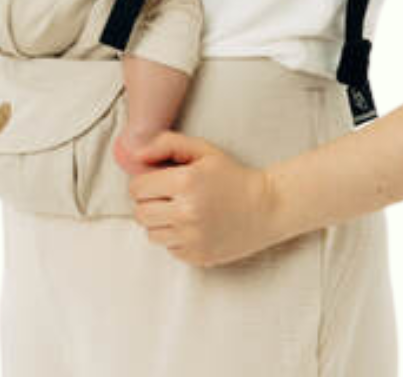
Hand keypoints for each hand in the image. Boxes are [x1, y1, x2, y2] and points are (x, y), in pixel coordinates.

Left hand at [127, 130, 279, 268]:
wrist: (266, 207)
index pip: (137, 188)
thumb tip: (136, 154)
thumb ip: (166, 144)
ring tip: (181, 211)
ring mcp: (192, 238)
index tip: (158, 181)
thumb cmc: (232, 176)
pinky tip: (194, 226)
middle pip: (140, 213)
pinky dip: (176, 238)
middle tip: (167, 196)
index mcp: (186, 182)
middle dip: (149, 203)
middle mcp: (186, 212)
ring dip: (161, 222)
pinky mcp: (197, 256)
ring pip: (151, 234)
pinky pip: (169, 248)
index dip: (145, 183)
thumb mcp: (203, 150)